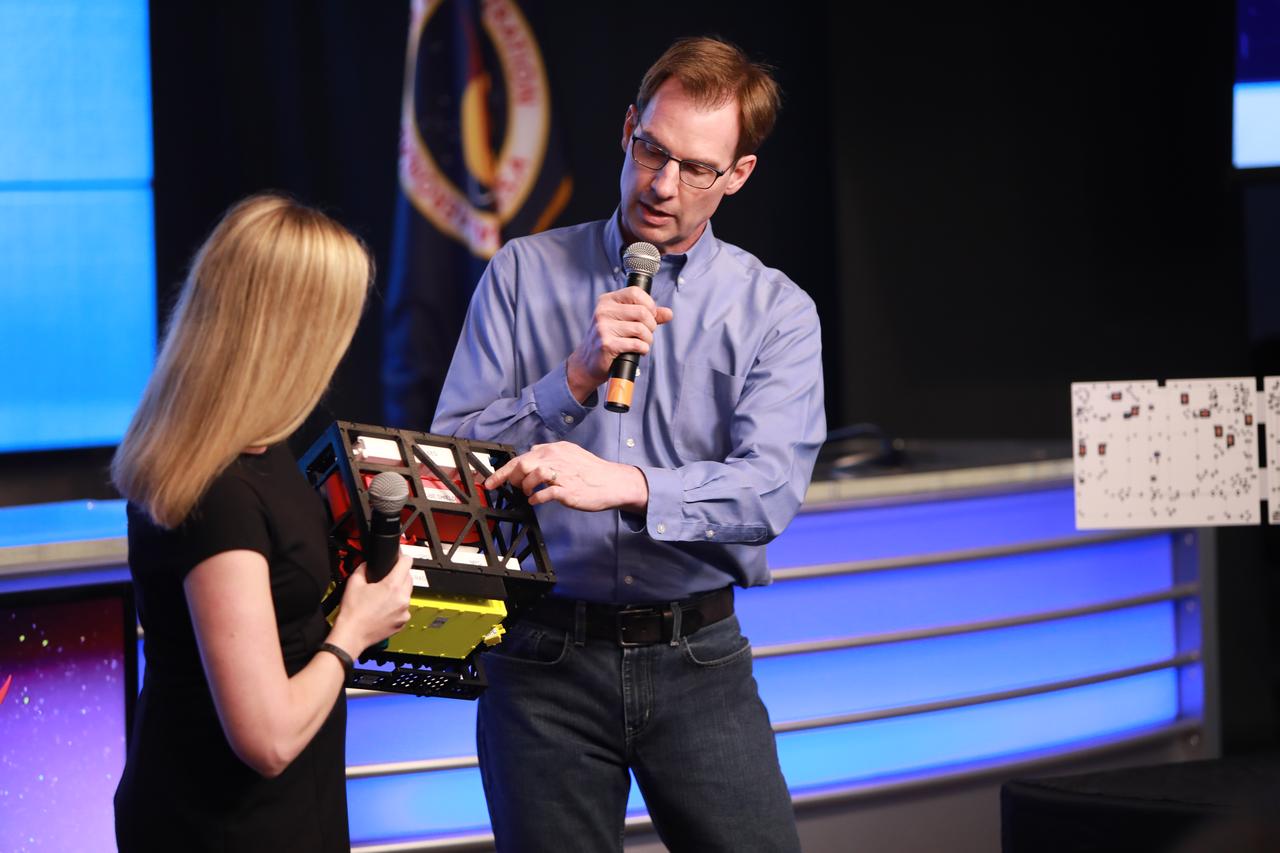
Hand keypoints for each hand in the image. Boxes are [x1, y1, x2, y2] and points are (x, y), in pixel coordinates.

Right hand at [331, 550, 412, 652]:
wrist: (352, 635)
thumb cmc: (353, 613)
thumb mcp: (354, 582)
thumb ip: (364, 567)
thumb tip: (368, 563)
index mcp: (392, 586)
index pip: (407, 562)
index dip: (402, 556)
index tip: (398, 557)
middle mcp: (402, 599)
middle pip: (409, 577)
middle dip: (399, 574)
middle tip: (385, 578)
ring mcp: (404, 612)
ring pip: (407, 593)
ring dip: (399, 591)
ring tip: (382, 595)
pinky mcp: (403, 622)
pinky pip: (404, 607)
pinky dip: (397, 605)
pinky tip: (384, 607)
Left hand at [485, 442, 648, 512]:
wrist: (613, 482)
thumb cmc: (591, 471)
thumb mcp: (570, 453)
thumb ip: (550, 454)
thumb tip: (531, 456)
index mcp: (555, 449)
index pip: (522, 457)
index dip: (502, 471)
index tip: (490, 481)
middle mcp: (557, 458)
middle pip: (522, 464)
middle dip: (510, 478)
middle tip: (510, 487)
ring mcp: (563, 474)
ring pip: (531, 475)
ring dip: (524, 488)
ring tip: (528, 493)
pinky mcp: (568, 490)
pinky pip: (544, 494)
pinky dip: (536, 498)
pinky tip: (537, 500)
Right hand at [566, 286, 672, 401]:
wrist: (588, 362)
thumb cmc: (609, 339)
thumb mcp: (625, 322)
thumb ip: (647, 316)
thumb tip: (669, 313)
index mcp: (607, 301)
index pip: (635, 293)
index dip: (649, 304)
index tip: (650, 315)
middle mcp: (603, 311)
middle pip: (642, 312)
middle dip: (651, 325)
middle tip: (647, 333)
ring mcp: (603, 328)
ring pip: (641, 329)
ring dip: (647, 339)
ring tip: (642, 343)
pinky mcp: (607, 344)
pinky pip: (636, 344)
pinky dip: (643, 349)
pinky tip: (638, 350)